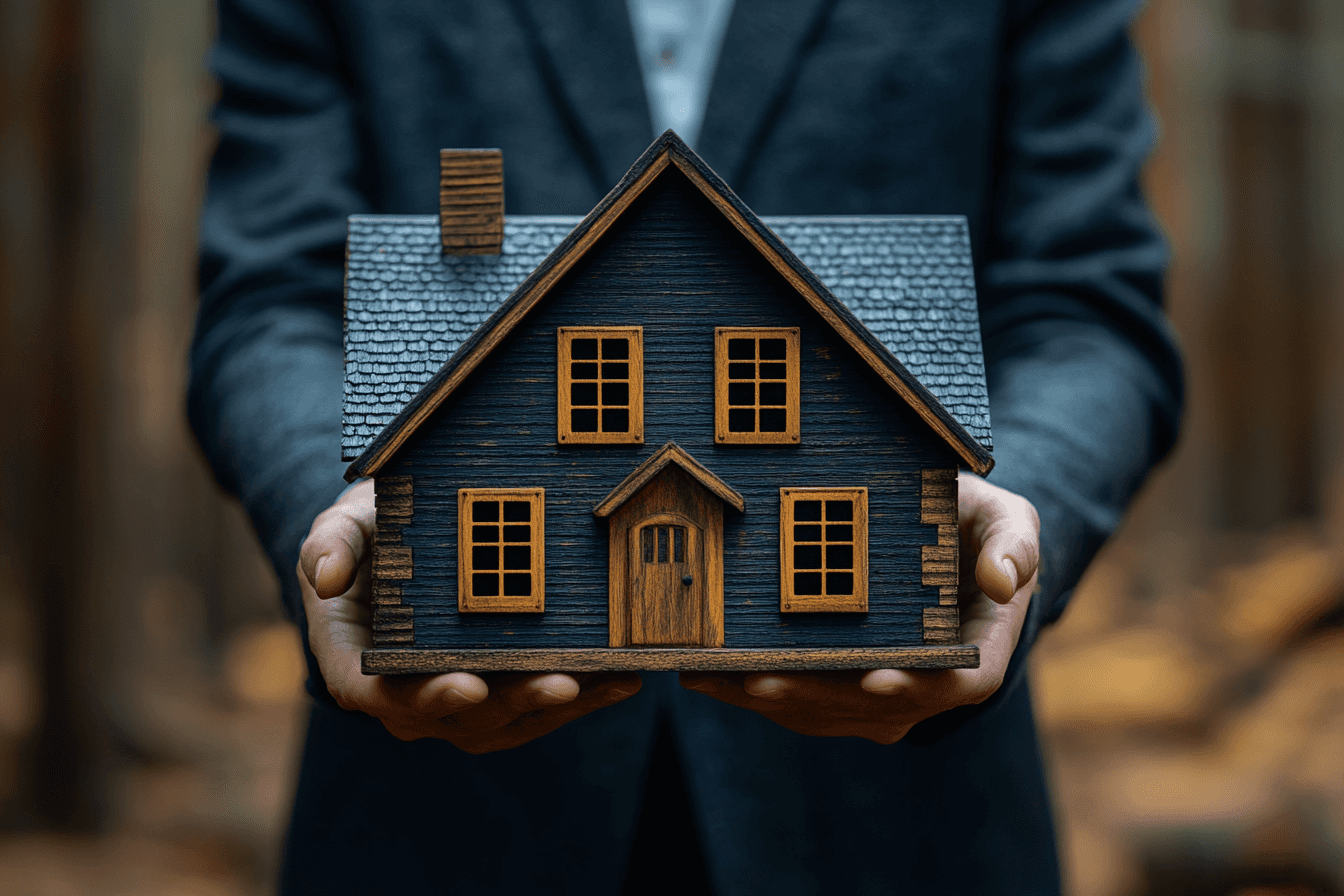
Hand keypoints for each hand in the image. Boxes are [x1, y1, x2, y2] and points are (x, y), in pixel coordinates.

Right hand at [298, 479, 640, 752]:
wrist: (392, 554)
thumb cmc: (363, 541)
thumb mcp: (337, 530)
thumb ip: (328, 547)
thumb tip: (326, 576)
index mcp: (357, 665)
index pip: (383, 695)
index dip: (427, 696)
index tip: (467, 684)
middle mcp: (407, 698)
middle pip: (461, 716)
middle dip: (514, 703)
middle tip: (559, 684)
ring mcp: (456, 703)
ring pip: (509, 721)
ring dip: (562, 706)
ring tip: (610, 680)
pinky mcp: (499, 696)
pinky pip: (539, 708)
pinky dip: (584, 697)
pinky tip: (624, 678)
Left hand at [680, 472, 1037, 743]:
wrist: (949, 548)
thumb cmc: (979, 527)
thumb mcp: (1009, 519)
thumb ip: (1014, 544)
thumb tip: (1002, 579)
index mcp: (978, 650)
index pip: (957, 683)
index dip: (919, 687)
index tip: (879, 680)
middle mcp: (928, 687)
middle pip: (872, 708)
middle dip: (815, 696)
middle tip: (764, 684)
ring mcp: (881, 699)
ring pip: (825, 712)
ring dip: (770, 699)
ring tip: (718, 677)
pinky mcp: (840, 692)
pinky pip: (797, 702)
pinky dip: (747, 690)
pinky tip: (701, 671)